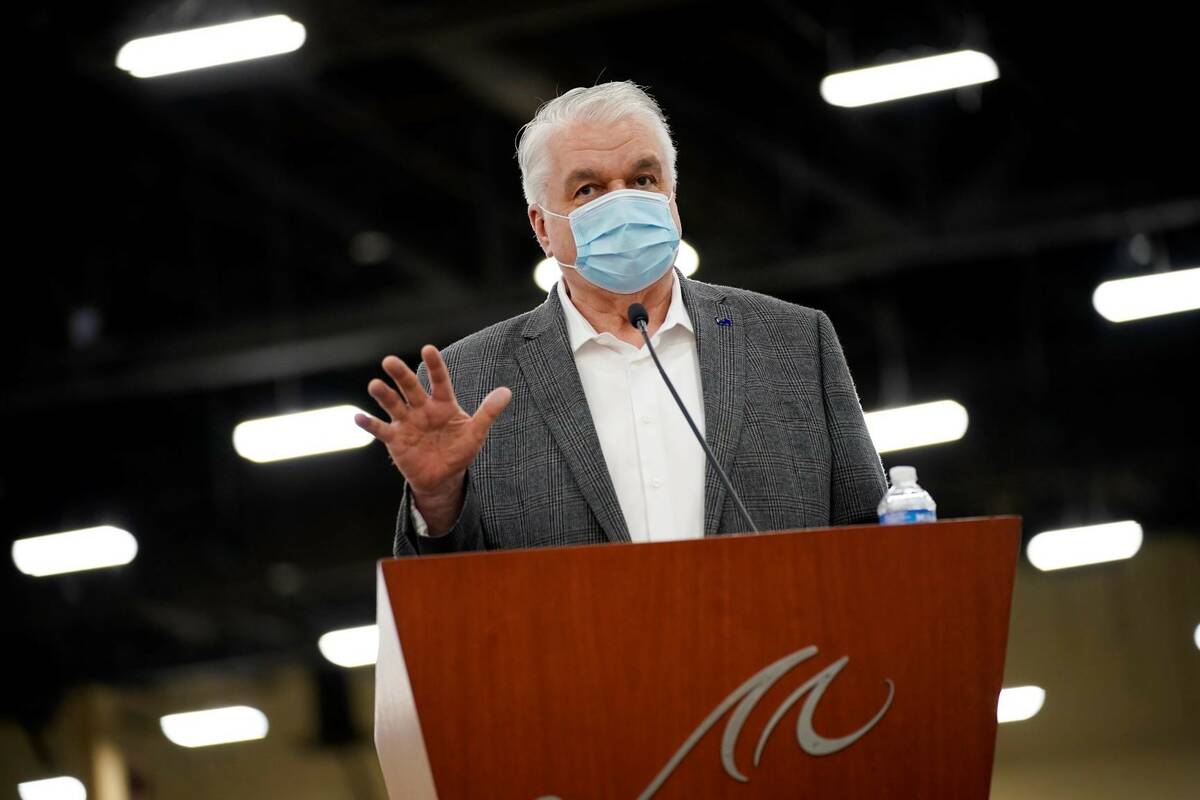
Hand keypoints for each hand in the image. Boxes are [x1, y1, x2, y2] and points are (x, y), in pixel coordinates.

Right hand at [355, 345, 511, 525]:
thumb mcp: (476, 433)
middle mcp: (422, 408)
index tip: (428, 349)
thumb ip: (488, 412)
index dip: (434, 365)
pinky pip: (380, 430)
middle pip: (410, 387)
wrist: (443, 477)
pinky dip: (369, 424)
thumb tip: (507, 391)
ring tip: (374, 385)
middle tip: (389, 361)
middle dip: (400, 374)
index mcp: (442, 403)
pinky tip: (359, 417)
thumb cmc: (459, 450)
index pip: (439, 380)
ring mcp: (406, 422)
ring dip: (383, 395)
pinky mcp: (395, 439)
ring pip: (393, 404)